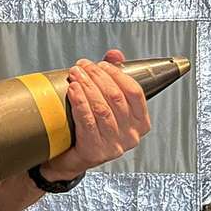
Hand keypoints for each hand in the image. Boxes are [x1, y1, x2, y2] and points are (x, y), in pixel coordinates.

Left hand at [40, 49, 150, 181]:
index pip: (134, 92)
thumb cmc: (91, 127)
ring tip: (75, 75)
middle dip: (97, 77)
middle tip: (81, 66)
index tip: (100, 63)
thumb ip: (113, 77)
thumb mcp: (106, 102)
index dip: (116, 74)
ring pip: (101, 108)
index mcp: (141, 122)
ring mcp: (115, 145)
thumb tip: (115, 54)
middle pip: (116, 97)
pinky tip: (73, 91)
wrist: (70, 156)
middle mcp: (132, 135)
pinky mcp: (96, 151)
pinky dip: (80, 103)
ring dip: (87, 87)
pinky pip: (88, 121)